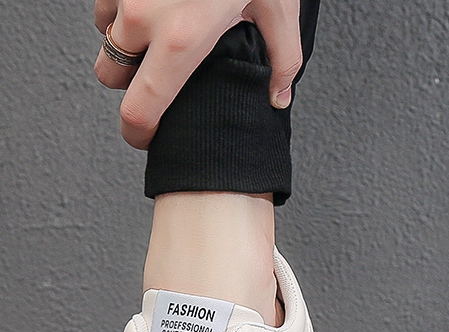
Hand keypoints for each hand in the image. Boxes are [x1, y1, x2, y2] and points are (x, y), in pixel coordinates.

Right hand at [94, 0, 301, 148]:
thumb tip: (277, 97)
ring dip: (125, 40)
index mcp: (181, 42)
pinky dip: (121, 6)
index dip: (139, 133)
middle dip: (128, 82)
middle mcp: (141, 17)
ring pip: (104, 33)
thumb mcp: (277, 8)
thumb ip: (281, 61)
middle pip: (109, 74)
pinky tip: (152, 2)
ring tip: (161, 31)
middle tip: (158, 76)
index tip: (146, 138)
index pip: (141, 110)